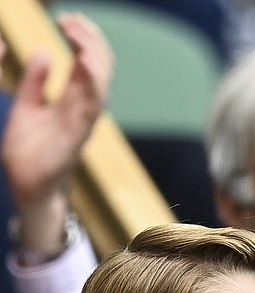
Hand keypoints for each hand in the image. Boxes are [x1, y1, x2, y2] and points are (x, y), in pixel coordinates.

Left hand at [2, 13, 112, 253]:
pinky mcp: (78, 133)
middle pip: (100, 67)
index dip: (82, 38)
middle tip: (71, 19)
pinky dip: (93, 82)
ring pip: (101, 82)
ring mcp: (84, 120)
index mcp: (73, 100)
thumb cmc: (29, 151)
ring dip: (94, 55)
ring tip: (80, 33)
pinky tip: (85, 62)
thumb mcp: (27, 106)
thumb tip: (43, 51)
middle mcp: (84, 108)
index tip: (67, 18)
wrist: (27, 185)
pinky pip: (92, 104)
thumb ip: (36, 81)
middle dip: (91, 40)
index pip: (87, 63)